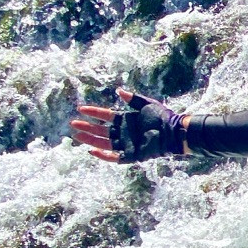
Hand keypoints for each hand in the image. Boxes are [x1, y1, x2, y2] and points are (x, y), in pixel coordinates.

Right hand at [70, 87, 186, 162]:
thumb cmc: (163, 116)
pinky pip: (115, 157)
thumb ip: (132, 98)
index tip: (81, 109)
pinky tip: (92, 150)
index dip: (94, 112)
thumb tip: (118, 91)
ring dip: (90, 139)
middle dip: (87, 127)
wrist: (174, 131)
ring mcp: (127, 144)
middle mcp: (124, 132)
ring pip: (104, 143)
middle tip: (73, 124)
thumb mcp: (146, 104)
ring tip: (77, 136)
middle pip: (101, 130)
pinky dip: (104, 155)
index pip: (106, 116)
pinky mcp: (132, 155)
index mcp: (126, 120)